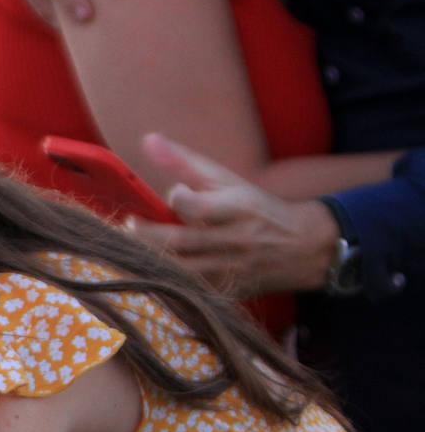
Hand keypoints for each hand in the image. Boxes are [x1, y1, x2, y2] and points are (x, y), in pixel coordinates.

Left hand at [126, 134, 338, 295]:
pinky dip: (166, 282)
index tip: (172, 195)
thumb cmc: (256, 208)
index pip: (196, 206)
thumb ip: (184, 161)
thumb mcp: (228, 180)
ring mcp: (229, 271)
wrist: (305, 248)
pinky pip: (189, 291)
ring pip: (178, 271)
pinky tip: (149, 270)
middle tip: (127, 224)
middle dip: (144, 234)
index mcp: (237, 209)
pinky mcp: (227, 292)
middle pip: (178, 242)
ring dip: (148, 260)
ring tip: (130, 249)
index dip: (178, 198)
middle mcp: (233, 241)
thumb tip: (149, 139)